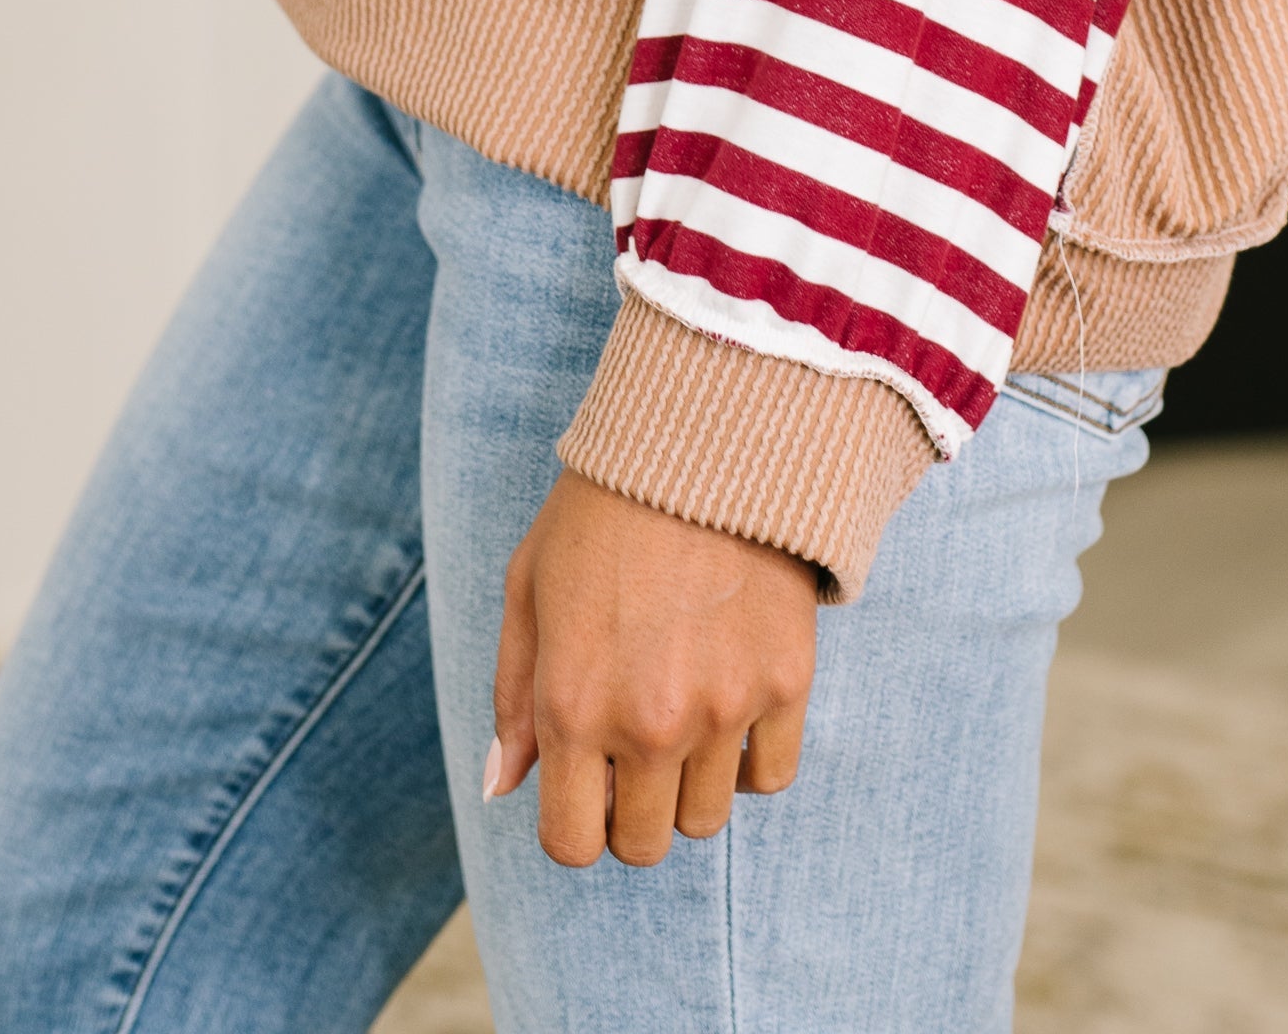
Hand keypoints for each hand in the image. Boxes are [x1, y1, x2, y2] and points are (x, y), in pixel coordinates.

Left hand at [486, 472, 816, 867]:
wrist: (701, 441)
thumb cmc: (598, 512)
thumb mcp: (528, 589)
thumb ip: (513, 697)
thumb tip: (501, 787)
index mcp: (574, 706)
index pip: (573, 844)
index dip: (575, 823)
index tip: (586, 783)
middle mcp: (650, 724)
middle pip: (644, 846)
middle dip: (631, 809)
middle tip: (633, 743)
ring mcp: (724, 709)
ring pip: (706, 820)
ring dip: (688, 784)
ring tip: (681, 708)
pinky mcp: (785, 684)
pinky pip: (769, 777)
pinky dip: (747, 759)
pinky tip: (728, 702)